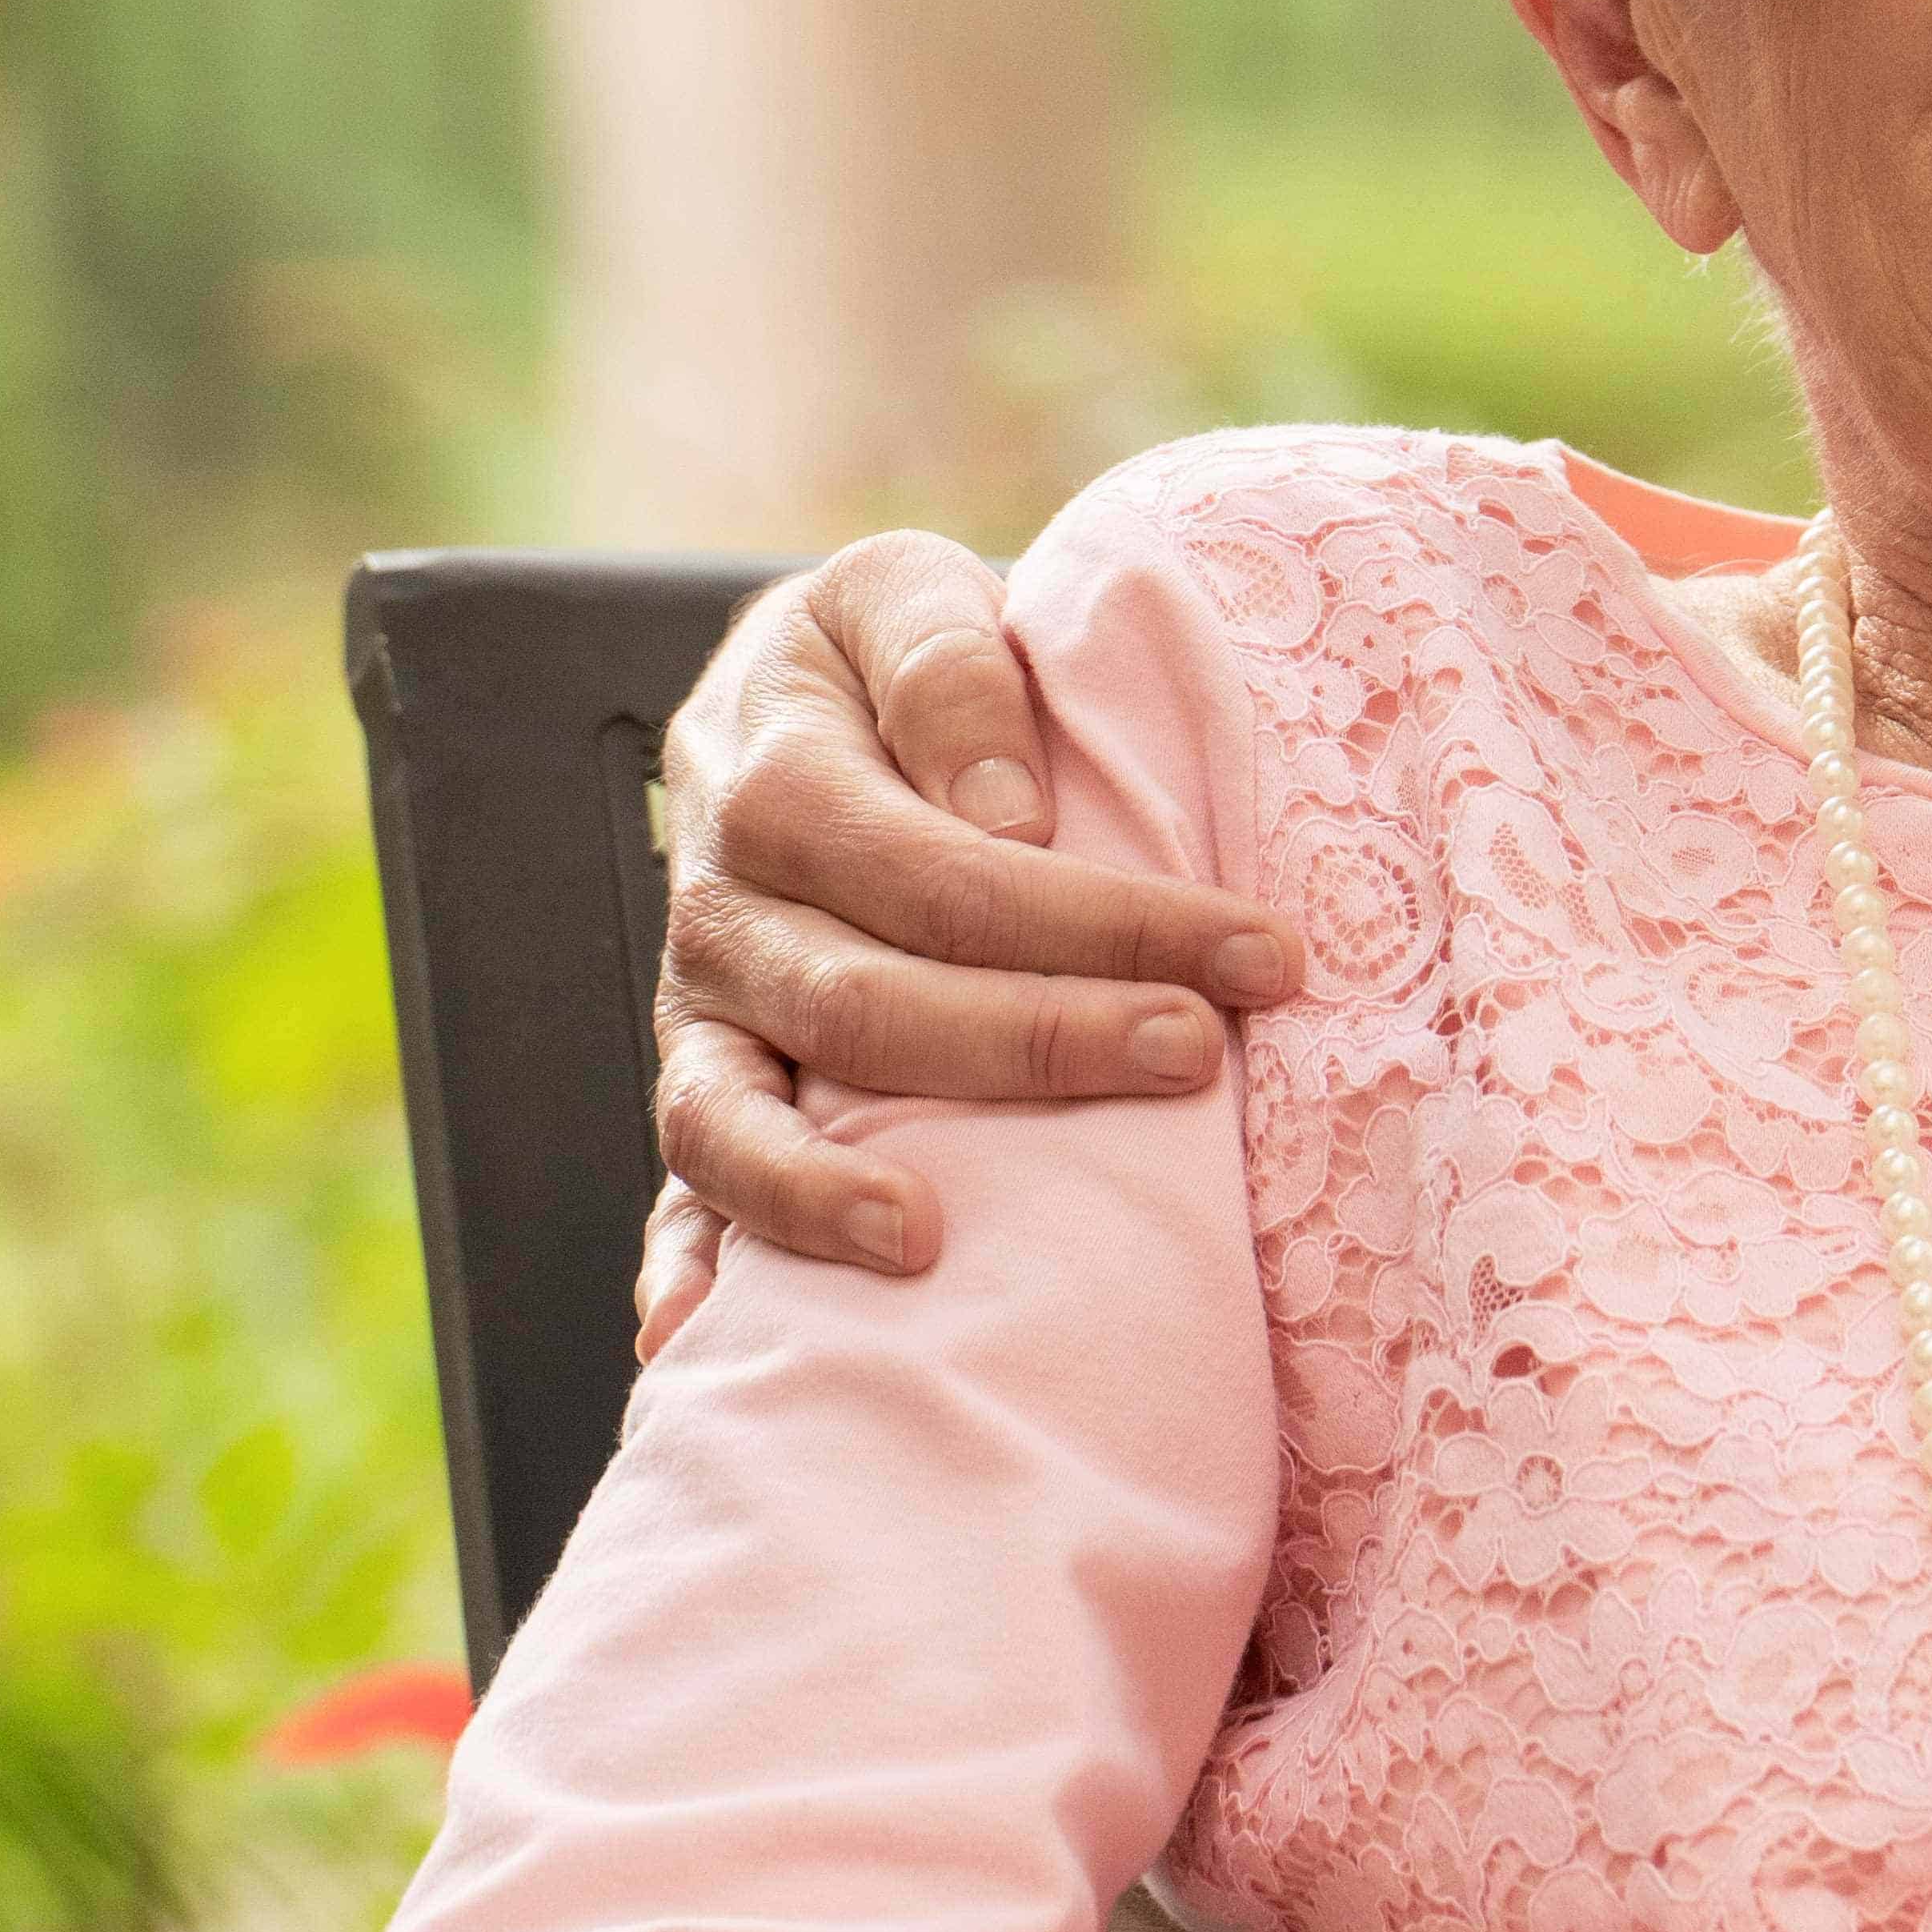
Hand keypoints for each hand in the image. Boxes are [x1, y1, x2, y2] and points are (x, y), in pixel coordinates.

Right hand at [638, 532, 1304, 1345]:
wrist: (796, 687)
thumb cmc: (892, 654)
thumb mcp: (904, 591)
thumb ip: (950, 665)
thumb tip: (1003, 812)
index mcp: (773, 774)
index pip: (942, 867)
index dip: (1097, 918)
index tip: (1256, 955)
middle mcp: (719, 906)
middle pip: (862, 998)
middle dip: (1036, 1041)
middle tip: (1192, 1056)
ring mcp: (701, 1013)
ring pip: (732, 1114)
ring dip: (830, 1184)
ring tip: (933, 1237)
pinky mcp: (700, 1084)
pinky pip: (676, 1188)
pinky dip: (680, 1263)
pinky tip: (704, 1340)